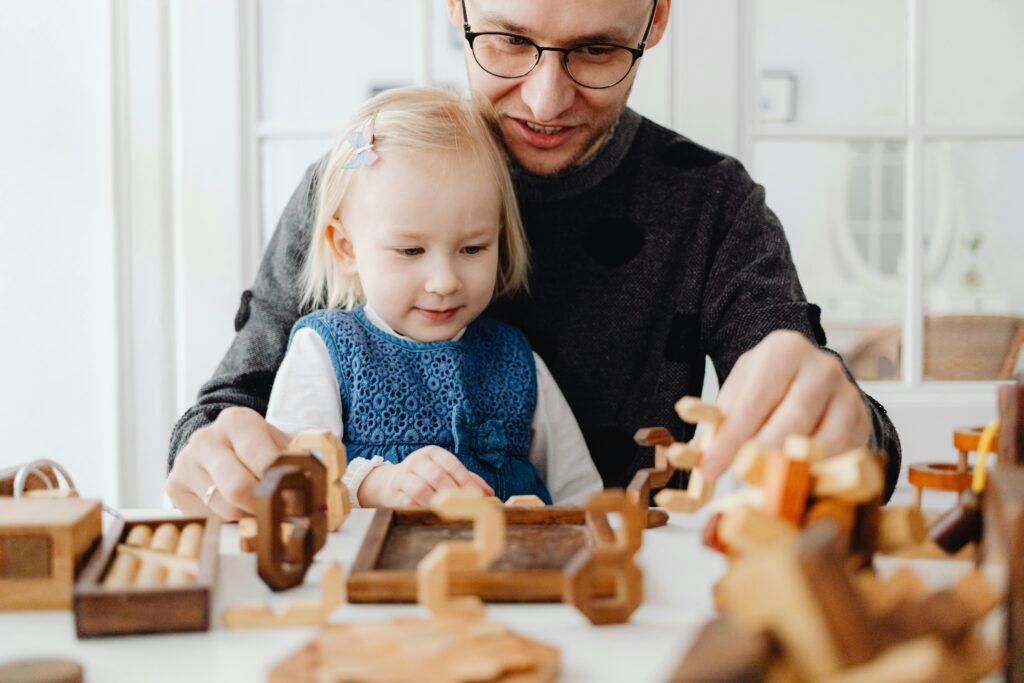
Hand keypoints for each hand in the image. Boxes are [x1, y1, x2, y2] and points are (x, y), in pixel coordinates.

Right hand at [166, 406, 291, 520]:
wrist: (216, 444)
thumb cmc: (256, 447)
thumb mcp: (278, 444)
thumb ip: (297, 462)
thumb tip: (323, 492)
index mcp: (237, 421)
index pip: (264, 460)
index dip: (283, 485)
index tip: (300, 501)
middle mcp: (206, 438)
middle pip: (239, 488)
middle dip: (264, 506)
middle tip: (281, 514)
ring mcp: (186, 462)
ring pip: (224, 508)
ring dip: (248, 517)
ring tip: (259, 510)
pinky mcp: (174, 485)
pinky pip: (207, 517)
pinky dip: (227, 521)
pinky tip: (235, 510)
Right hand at [357, 445, 494, 507]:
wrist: (391, 482)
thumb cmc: (426, 477)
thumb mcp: (446, 472)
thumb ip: (468, 479)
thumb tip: (489, 494)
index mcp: (433, 453)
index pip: (452, 465)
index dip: (466, 481)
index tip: (477, 497)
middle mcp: (417, 461)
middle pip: (437, 476)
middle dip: (452, 493)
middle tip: (464, 507)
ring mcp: (403, 475)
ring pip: (421, 489)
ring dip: (436, 502)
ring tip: (448, 511)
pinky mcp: (394, 492)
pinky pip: (408, 502)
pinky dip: (421, 509)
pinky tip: (431, 514)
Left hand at [701, 330, 871, 479]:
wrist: (812, 377)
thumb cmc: (769, 386)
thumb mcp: (742, 389)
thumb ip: (723, 418)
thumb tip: (702, 455)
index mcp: (784, 351)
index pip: (755, 400)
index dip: (732, 437)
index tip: (712, 466)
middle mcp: (822, 367)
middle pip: (793, 418)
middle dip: (763, 453)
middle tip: (740, 477)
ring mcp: (847, 394)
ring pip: (824, 440)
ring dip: (794, 466)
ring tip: (767, 483)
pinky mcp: (862, 421)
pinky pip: (843, 455)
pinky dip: (818, 473)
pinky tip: (796, 483)